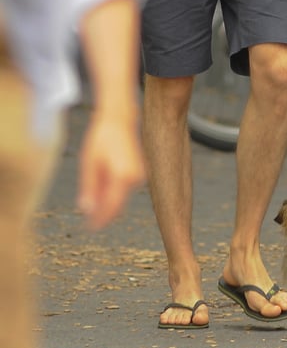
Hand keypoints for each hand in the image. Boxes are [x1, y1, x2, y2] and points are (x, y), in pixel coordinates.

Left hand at [77, 112, 145, 229]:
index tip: (89, 228)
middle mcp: (135, 178)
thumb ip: (89, 188)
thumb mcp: (89, 163)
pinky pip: (124, 189)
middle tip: (87, 220)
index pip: (112, 207)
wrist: (119, 119)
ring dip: (107, 202)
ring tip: (92, 197)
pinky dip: (113, 193)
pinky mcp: (138, 173)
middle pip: (118, 205)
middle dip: (103, 213)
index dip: (100, 219)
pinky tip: (101, 187)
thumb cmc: (101, 139)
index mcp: (123, 176)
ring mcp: (139, 175)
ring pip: (121, 197)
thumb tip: (87, 210)